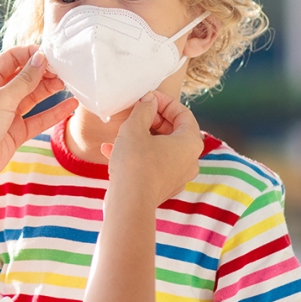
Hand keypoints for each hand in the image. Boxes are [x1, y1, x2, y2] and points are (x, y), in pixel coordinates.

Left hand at [0, 45, 77, 191]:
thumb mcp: (0, 99)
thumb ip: (23, 80)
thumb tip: (40, 58)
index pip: (11, 59)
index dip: (30, 54)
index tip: (51, 54)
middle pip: (23, 77)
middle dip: (43, 72)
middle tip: (63, 70)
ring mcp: (5, 114)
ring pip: (32, 97)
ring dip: (49, 89)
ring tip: (68, 83)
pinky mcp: (15, 132)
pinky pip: (38, 119)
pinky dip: (53, 113)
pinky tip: (70, 105)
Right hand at [102, 91, 202, 205]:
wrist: (129, 204)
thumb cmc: (135, 163)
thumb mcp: (135, 128)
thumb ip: (144, 110)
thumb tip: (149, 100)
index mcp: (190, 143)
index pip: (183, 113)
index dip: (164, 101)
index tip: (147, 98)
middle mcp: (189, 160)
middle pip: (173, 131)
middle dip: (151, 119)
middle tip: (134, 112)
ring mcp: (177, 176)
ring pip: (160, 148)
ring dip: (140, 136)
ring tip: (119, 132)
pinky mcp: (162, 187)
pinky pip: (151, 164)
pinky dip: (136, 154)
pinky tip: (110, 150)